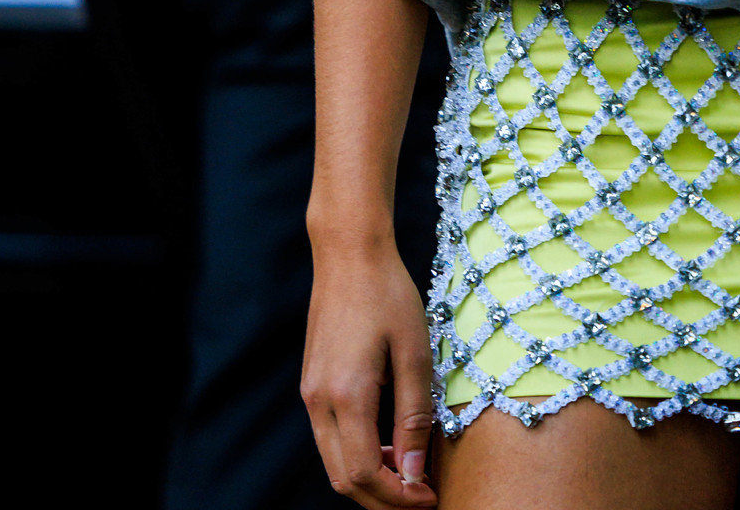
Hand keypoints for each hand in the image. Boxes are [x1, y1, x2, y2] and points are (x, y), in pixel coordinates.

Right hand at [302, 228, 436, 506]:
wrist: (349, 253)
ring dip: (369, 478)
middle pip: (343, 479)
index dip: (397, 497)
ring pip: (334, 463)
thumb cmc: (388, 294)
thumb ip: (414, 414)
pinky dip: (357, 454)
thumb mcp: (415, 351)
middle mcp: (319, 402)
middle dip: (382, 499)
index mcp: (347, 395)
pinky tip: (388, 443)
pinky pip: (330, 439)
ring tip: (409, 471)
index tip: (429, 497)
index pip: (364, 474)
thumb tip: (414, 473)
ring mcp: (310, 395)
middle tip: (421, 495)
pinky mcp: (311, 386)